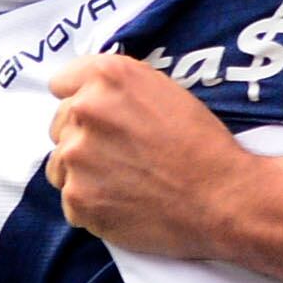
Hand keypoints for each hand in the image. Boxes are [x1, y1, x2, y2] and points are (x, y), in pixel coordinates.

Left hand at [46, 53, 252, 259]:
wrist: (223, 198)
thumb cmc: (202, 145)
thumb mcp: (165, 90)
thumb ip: (119, 87)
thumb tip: (87, 96)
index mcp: (108, 76)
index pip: (62, 83)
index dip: (82, 101)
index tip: (99, 118)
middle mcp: (84, 110)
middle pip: (59, 124)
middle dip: (83, 138)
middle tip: (122, 155)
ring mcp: (76, 156)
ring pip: (59, 165)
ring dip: (82, 173)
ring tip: (123, 182)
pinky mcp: (78, 199)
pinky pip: (71, 201)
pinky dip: (92, 205)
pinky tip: (124, 204)